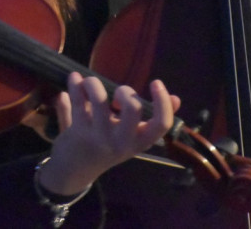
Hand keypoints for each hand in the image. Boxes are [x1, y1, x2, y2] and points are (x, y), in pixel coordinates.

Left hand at [38, 73, 178, 196]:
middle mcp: (121, 142)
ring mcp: (99, 137)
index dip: (163, 101)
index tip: (156, 83)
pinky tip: (74, 79)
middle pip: (133, 109)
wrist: (73, 171)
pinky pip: (77, 100)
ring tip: (89, 81)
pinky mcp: (78, 131)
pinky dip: (75, 85)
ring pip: (99, 100)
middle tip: (118, 92)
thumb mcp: (132, 136)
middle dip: (126, 91)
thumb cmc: (108, 146)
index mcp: (139, 142)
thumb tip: (177, 99)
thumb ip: (152, 118)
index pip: (161, 124)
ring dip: (93, 83)